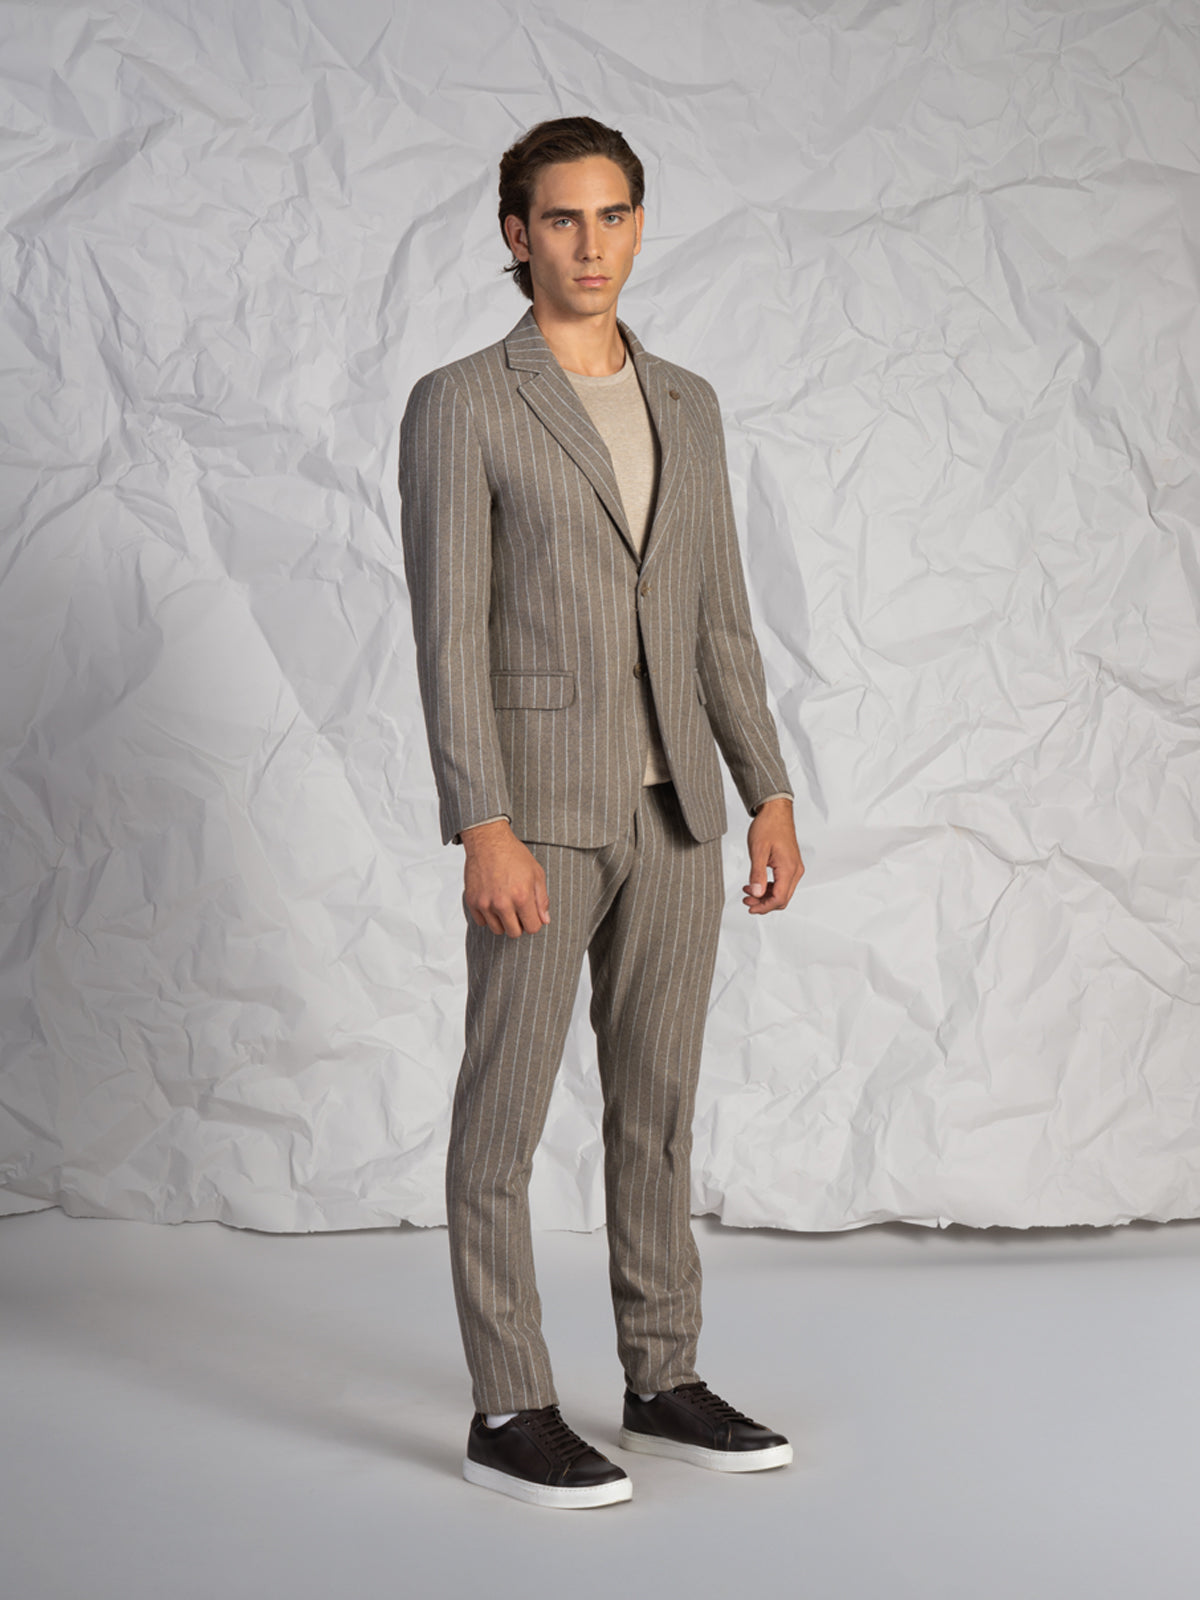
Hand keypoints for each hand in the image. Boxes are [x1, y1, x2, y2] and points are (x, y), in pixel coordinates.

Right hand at [461, 819, 550, 935]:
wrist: (488, 841)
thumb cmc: (514, 855)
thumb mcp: (536, 873)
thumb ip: (542, 900)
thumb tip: (545, 920)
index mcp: (522, 896)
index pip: (532, 928)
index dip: (534, 922)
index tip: (531, 913)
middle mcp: (502, 903)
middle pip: (514, 933)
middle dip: (519, 924)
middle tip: (518, 910)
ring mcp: (485, 903)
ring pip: (497, 930)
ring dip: (503, 922)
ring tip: (505, 905)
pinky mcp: (472, 901)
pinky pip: (481, 922)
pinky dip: (488, 916)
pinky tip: (493, 902)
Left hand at [743, 797, 803, 913]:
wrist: (776, 811)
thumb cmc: (768, 826)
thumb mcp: (758, 851)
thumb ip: (757, 874)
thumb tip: (756, 893)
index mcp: (789, 868)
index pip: (779, 898)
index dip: (764, 907)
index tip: (750, 906)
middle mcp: (795, 870)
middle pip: (782, 898)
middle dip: (764, 903)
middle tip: (746, 900)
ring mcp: (794, 867)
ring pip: (782, 892)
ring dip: (766, 896)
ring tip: (748, 892)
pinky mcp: (791, 864)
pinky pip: (782, 883)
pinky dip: (769, 887)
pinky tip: (756, 883)